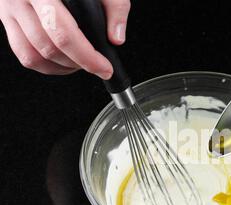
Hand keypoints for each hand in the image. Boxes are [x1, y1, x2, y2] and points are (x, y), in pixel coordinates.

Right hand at [0, 0, 130, 78]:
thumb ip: (115, 6)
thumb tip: (116, 38)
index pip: (64, 33)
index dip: (87, 57)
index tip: (105, 68)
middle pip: (49, 48)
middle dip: (78, 64)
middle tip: (97, 65)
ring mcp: (9, 8)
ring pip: (34, 56)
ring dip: (62, 67)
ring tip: (81, 62)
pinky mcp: (6, 17)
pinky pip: (23, 54)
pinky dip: (46, 65)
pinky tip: (64, 61)